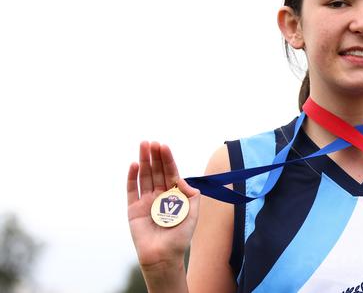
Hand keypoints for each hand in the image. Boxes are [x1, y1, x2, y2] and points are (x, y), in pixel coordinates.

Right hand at [127, 141, 199, 268]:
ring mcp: (146, 201)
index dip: (167, 160)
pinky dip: (132, 177)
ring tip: (143, 146)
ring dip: (143, 161)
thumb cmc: (179, 238)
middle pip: (156, 171)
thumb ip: (191, 196)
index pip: (170, 173)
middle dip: (154, 156)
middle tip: (151, 142)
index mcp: (173, 196)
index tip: (164, 146)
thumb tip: (183, 180)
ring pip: (144, 176)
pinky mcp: (133, 209)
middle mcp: (159, 196)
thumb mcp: (192, 215)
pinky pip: (132, 190)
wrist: (163, 256)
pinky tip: (134, 164)